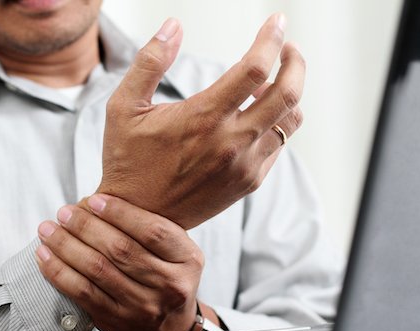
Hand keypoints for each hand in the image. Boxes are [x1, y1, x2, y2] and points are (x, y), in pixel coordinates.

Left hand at [35, 194, 204, 330]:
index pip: (153, 231)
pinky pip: (82, 293)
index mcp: (187, 260)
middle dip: (86, 226)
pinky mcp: (117, 321)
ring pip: (98, 270)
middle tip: (64, 212)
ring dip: (66, 246)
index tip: (94, 200)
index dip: (121, 213)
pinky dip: (59, 272)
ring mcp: (142, 306)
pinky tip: (45, 257)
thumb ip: (150, 230)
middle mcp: (169, 285)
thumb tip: (99, 201)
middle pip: (121, 249)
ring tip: (49, 230)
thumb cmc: (167, 279)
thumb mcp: (177, 253)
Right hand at [97, 14, 304, 228]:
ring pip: (290, 121)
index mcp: (202, 118)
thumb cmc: (128, 160)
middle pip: (288, 93)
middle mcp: (231, 143)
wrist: (138, 218)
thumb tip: (173, 26)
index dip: (270, 39)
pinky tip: (256, 116)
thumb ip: (149, 62)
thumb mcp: (124, 107)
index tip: (275, 22)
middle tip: (288, 48)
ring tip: (269, 83)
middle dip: (295, 62)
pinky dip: (277, 123)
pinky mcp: (248, 182)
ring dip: (289, 94)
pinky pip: (279, 146)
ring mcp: (244, 166)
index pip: (255, 69)